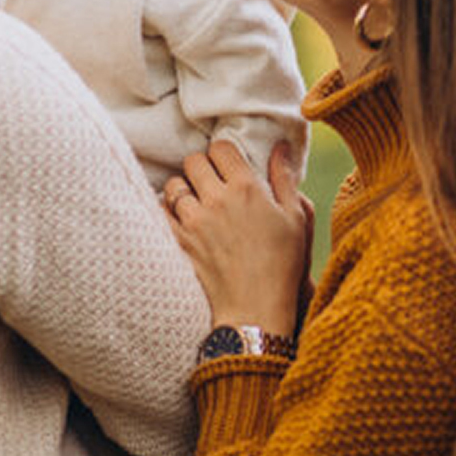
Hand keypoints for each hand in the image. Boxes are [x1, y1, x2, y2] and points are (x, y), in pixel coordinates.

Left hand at [163, 140, 312, 335]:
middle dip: (202, 168)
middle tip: (211, 184)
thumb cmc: (282, 266)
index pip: (221, 148)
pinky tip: (181, 219)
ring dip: (183, 189)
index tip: (228, 166)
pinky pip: (160, 211)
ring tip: (195, 203)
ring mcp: (195, 220)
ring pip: (174, 184)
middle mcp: (217, 199)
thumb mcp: (295, 219)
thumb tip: (280, 145)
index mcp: (247, 188)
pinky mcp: (179, 241)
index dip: (224, 154)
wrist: (256, 311)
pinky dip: (167, 211)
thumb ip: (284, 178)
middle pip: (194, 161)